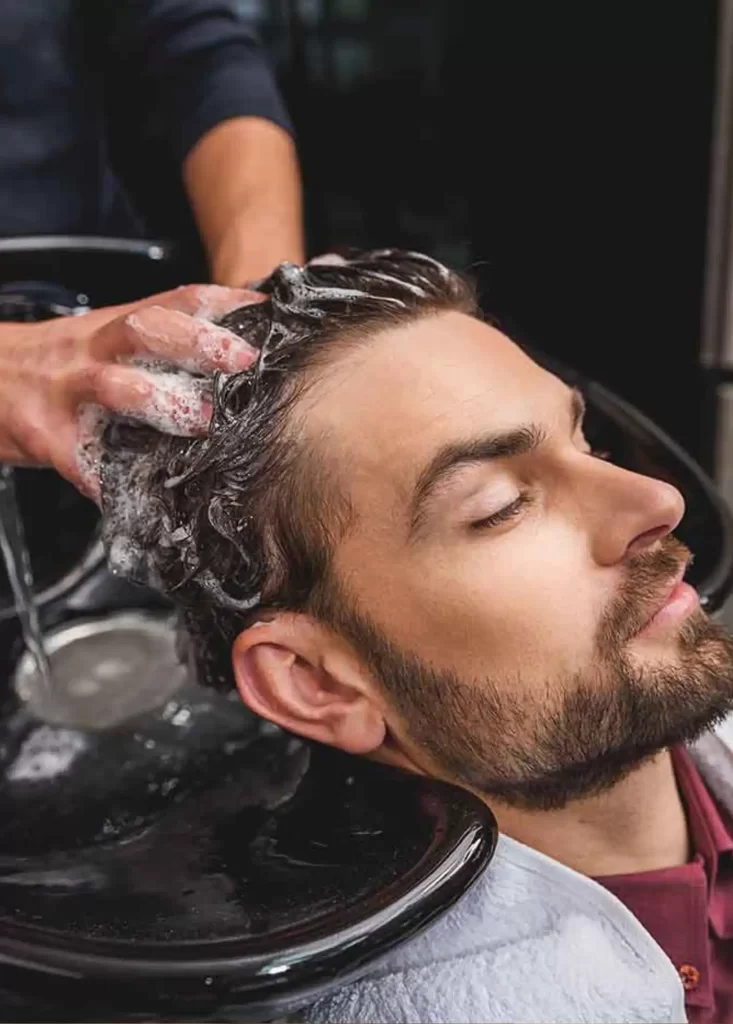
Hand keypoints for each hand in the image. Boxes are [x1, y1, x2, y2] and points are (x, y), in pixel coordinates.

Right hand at [0, 284, 262, 499]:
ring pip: (116, 387)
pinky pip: (79, 457)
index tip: (263, 311)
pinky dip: (105, 478)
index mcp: (113, 327)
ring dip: (161, 402)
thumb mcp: (101, 340)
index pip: (173, 300)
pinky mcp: (44, 434)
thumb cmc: (55, 368)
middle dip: (199, 342)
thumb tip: (226, 355)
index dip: (220, 302)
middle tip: (243, 361)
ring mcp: (67, 391)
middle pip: (147, 331)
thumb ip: (154, 345)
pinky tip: (130, 492)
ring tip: (200, 422)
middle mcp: (93, 350)